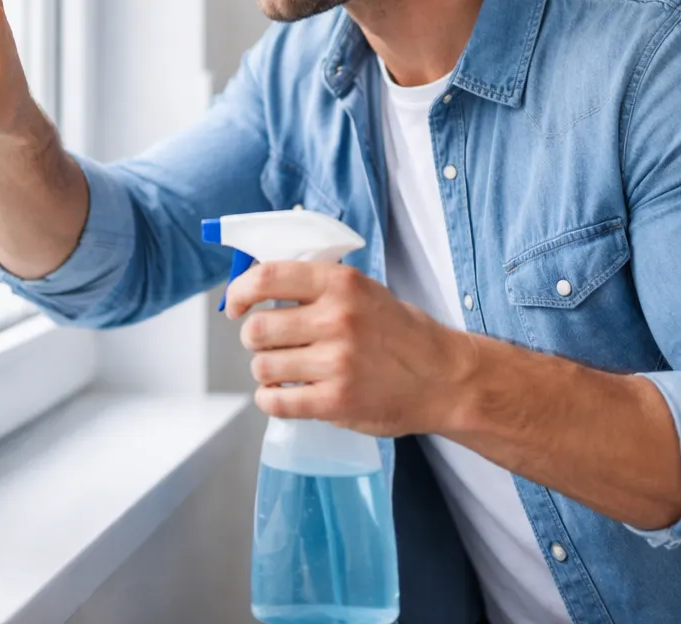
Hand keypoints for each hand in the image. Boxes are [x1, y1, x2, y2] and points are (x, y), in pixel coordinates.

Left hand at [223, 260, 477, 436]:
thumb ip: (316, 287)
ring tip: (284, 371)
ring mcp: (337, 363)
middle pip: (257, 329)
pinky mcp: (337, 402)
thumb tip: (257, 286)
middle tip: (269, 344)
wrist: (446, 379)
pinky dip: (271, 400)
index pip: (266, 277)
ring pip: (263, 367)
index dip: (239, 292)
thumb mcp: (364, 291)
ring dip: (266, 371)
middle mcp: (337, 319)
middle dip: (255, 340)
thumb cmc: (401, 333)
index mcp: (340, 284)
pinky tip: (283, 395)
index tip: (235, 306)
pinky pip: (277, 402)